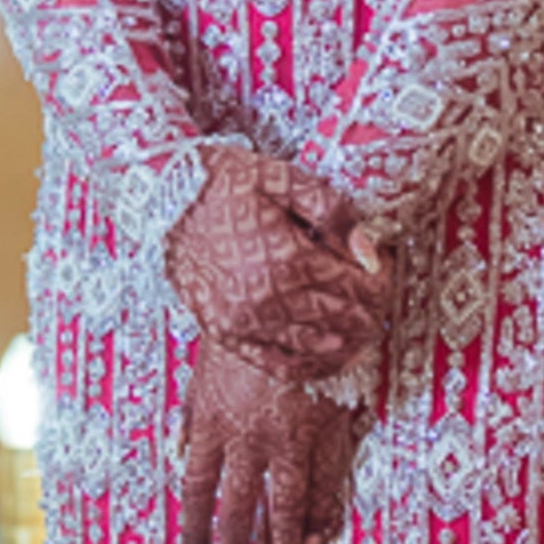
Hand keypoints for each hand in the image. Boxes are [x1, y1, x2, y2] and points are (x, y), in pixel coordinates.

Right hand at [166, 141, 388, 384]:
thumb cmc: (221, 182)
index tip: (384, 271)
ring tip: (362, 329)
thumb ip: (331, 211)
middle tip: (379, 302)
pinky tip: (326, 356)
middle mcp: (268, 299)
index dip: (381, 283)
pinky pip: (278, 364)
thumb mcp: (282, 178)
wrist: (159, 199)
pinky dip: (310, 365)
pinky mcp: (224, 334)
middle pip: (343, 321)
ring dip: (348, 342)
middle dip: (371, 314)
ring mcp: (244, 323)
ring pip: (317, 349)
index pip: (356, 287)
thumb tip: (369, 250)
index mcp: (288, 259)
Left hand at [179, 337, 357, 543]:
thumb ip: (191, 413)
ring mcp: (288, 438)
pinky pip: (323, 483)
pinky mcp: (324, 429)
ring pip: (283, 508)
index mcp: (211, 424)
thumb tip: (178, 448)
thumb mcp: (202, 367)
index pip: (198, 493)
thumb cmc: (240, 326)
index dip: (197, 532)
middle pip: (238, 511)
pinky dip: (320, 517)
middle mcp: (246, 440)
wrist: (284, 296)